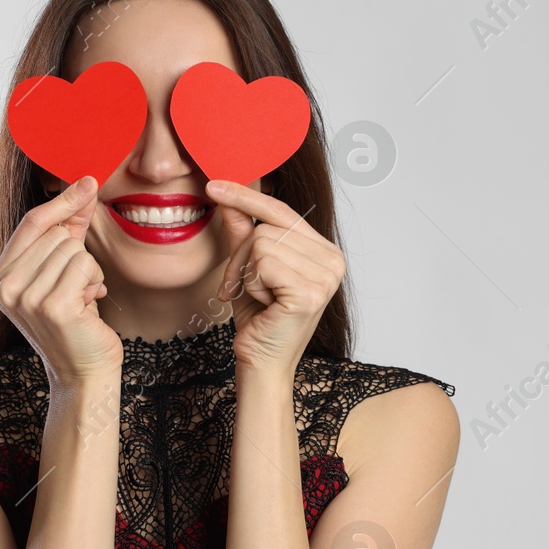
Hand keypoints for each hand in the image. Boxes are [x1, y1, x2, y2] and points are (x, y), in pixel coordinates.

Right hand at [0, 176, 122, 384]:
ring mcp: (26, 297)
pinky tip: (88, 303)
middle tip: (77, 286)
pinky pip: (85, 265)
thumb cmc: (75, 323)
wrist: (84, 373)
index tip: (89, 183)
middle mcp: (5, 288)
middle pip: (56, 234)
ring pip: (73, 248)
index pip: (31, 223)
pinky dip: (95, 280)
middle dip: (78, 254)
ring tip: (81, 297)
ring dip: (89, 270)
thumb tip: (84, 187)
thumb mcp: (62, 273)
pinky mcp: (52, 306)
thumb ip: (68, 231)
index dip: (62, 201)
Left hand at [203, 180, 344, 374]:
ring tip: (258, 298)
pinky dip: (251, 285)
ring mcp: (326, 277)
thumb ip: (242, 231)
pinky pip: (262, 264)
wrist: (261, 363)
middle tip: (241, 288)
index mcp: (325, 251)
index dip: (247, 197)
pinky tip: (265, 305)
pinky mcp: (310, 292)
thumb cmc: (259, 320)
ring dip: (246, 274)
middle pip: (266, 227)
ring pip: (261, 243)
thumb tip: (226, 194)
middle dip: (241, 258)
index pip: (282, 211)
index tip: (214, 186)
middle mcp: (333, 260)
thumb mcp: (248, 268)